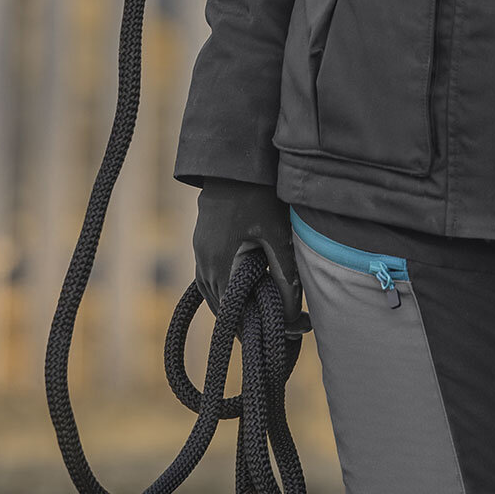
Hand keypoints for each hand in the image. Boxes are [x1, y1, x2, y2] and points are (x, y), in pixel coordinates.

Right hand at [192, 176, 305, 335]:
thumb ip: (285, 274)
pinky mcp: (203, 243)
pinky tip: (252, 287)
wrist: (234, 161)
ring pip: (217, 295)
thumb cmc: (258, 195)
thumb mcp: (276, 235)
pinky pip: (213, 278)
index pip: (235, 316)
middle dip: (251, 322)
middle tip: (286, 326)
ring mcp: (200, 252)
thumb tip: (294, 314)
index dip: (260, 329)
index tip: (289, 332)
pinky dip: (230, 289)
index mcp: (219, 265)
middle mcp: (204, 263)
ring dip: (240, 307)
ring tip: (272, 312)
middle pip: (224, 310)